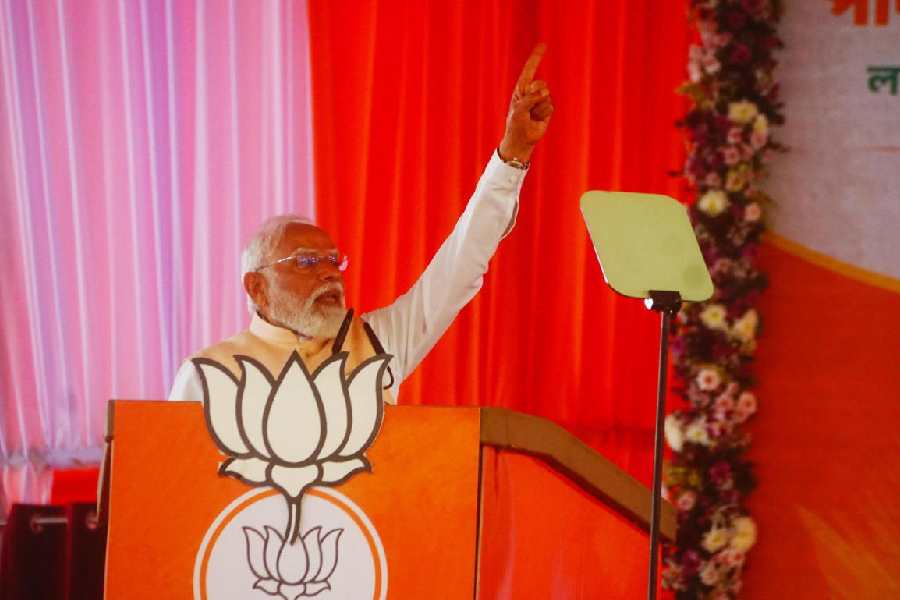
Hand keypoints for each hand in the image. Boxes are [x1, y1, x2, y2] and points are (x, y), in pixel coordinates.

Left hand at [499, 43, 552, 163]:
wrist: (522, 140)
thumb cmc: (515, 124)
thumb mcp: (519, 110)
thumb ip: (531, 98)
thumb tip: (545, 92)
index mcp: (521, 88)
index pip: (530, 69)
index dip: (537, 57)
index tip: (543, 44)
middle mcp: (531, 91)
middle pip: (541, 84)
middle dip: (535, 96)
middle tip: (528, 109)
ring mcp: (540, 99)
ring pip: (546, 96)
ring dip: (538, 108)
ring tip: (531, 116)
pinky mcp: (547, 108)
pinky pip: (550, 106)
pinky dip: (543, 113)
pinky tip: (537, 119)